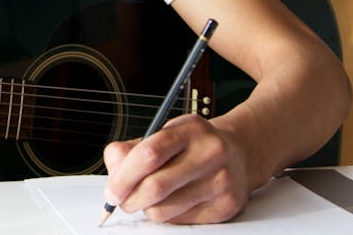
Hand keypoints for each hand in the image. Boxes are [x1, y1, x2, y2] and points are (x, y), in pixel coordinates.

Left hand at [101, 113, 249, 223]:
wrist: (240, 153)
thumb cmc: (194, 143)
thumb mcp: (166, 132)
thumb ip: (134, 148)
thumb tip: (114, 168)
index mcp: (191, 130)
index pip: (149, 154)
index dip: (123, 176)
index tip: (111, 190)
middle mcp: (210, 154)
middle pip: (156, 187)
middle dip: (129, 199)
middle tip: (121, 200)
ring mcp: (220, 182)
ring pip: (165, 210)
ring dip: (147, 209)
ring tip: (149, 198)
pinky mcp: (225, 206)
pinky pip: (180, 221)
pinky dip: (167, 215)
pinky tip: (172, 201)